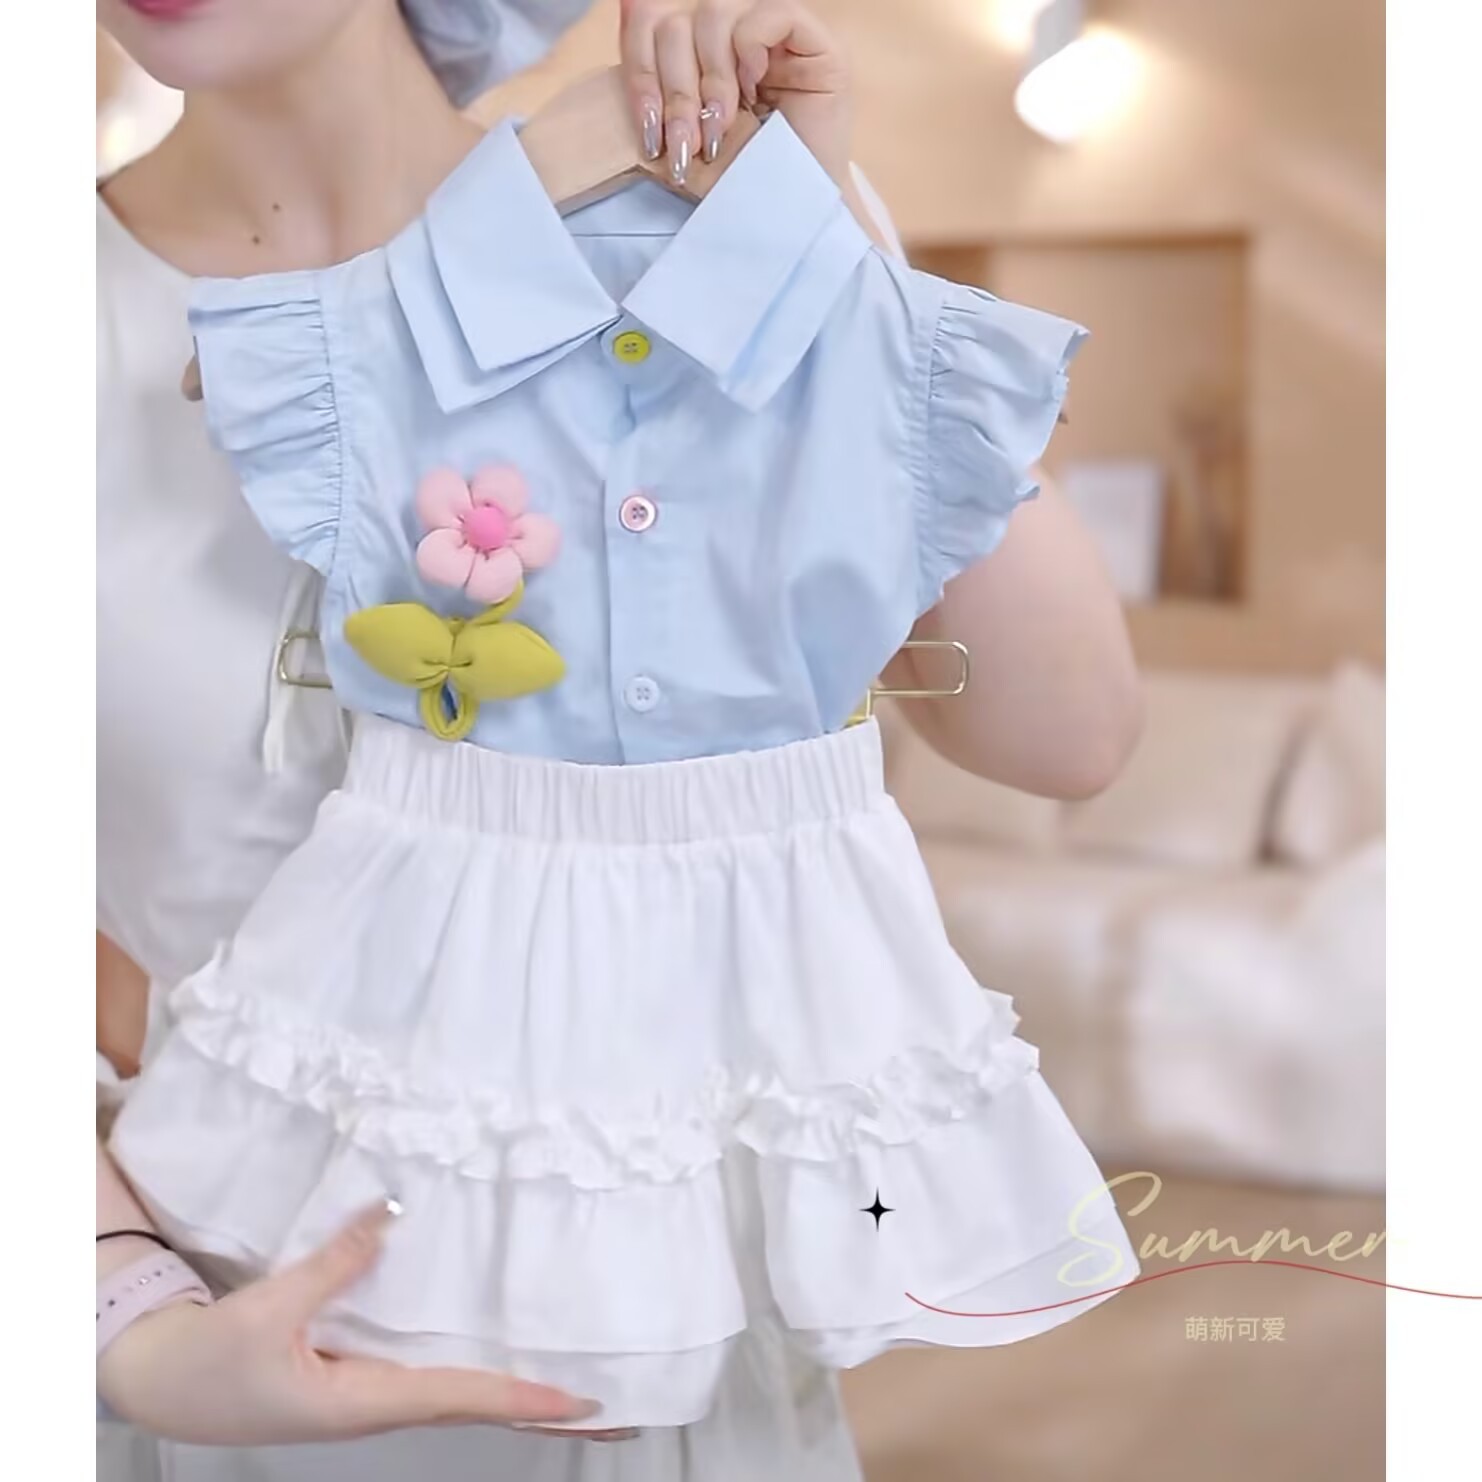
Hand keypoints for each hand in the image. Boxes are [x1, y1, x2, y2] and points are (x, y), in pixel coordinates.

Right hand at [97, 1204, 605, 1444]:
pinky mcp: (354, 1376)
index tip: (583, 1403)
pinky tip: (499, 1361)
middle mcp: (377, 1405)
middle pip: (476, 1407)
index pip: (462, 1399)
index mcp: (361, 1404)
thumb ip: (333, 1264)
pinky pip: (430, 1376)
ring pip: (457, 1395)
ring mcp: (368, 1394)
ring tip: (573, 1393)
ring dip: (514, 1393)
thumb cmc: (207, 1364)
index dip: (524, 1399)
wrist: (157, 1385)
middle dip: (540, 1412)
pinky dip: (475, 1376)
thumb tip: (395, 1214)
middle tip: (611, 1415)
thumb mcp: (267, 1311)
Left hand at [619, 0, 852, 187]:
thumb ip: (656, 91)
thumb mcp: (682, 144)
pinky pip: (769, 13)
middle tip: (688, 144)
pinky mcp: (814, 43)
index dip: (641, 73)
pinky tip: (755, 90)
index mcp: (700, 56)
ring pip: (715, 13)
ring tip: (721, 128)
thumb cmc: (740, 188)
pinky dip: (751, 48)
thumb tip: (626, 5)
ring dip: (711, 81)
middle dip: (676, 93)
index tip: (651, 133)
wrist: (791, 222)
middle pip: (677, 23)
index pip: (651, 25)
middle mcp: (735, 38)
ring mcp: (775, 37)